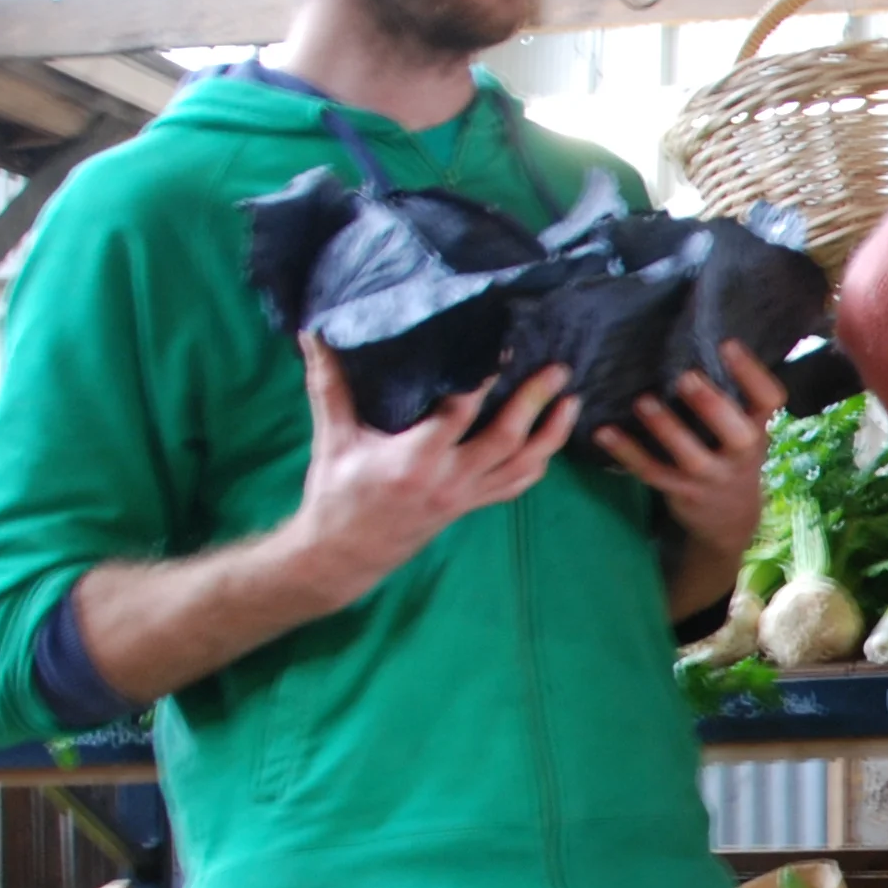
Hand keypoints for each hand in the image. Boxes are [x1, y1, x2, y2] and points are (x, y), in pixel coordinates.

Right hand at [284, 335, 574, 610]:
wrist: (342, 555)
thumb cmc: (335, 492)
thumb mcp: (332, 437)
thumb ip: (329, 384)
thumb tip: (315, 333)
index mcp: (413, 460)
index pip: (459, 413)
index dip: (484, 380)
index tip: (504, 347)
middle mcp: (447, 479)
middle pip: (505, 438)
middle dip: (535, 402)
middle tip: (558, 369)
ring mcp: (464, 496)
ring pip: (522, 466)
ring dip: (551, 434)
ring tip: (572, 401)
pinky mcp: (471, 507)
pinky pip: (515, 486)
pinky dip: (538, 463)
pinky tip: (552, 439)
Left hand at [593, 342, 785, 560]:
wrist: (730, 519)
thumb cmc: (731, 456)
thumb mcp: (746, 430)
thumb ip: (732, 399)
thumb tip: (696, 340)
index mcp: (759, 429)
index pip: (769, 400)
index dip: (751, 373)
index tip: (726, 343)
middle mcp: (742, 456)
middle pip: (737, 435)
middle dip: (712, 406)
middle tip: (685, 377)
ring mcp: (712, 478)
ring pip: (692, 457)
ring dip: (667, 429)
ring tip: (643, 402)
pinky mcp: (681, 492)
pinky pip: (652, 473)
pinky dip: (627, 453)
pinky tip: (605, 432)